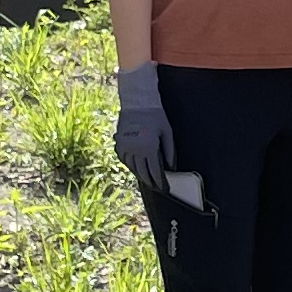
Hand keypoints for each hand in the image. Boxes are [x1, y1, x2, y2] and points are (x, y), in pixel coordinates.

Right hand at [111, 64, 176, 194]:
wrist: (137, 102)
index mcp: (149, 148)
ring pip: (132, 167)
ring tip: (147, 179)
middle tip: (157, 188)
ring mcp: (125, 147)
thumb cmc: (156, 116)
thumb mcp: (167, 133)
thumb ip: (170, 152)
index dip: (160, 182)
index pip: (155, 172)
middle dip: (151, 182)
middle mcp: (135, 150)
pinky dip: (130, 165)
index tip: (165, 189)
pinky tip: (135, 167)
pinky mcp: (119, 143)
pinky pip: (124, 159)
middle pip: (143, 173)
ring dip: (140, 175)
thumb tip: (171, 168)